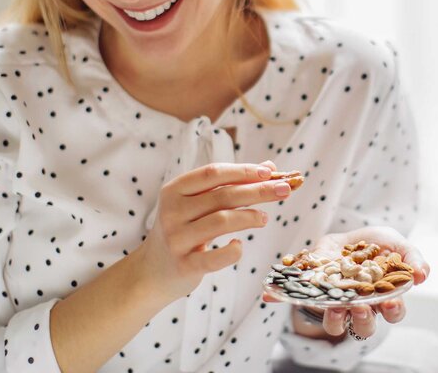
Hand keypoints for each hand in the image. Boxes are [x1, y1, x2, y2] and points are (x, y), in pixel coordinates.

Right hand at [137, 160, 284, 300]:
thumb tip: (269, 167)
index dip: (242, 171)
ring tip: (264, 218)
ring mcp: (177, 239)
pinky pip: (214, 258)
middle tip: (284, 189)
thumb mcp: (198, 204)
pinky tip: (240, 245)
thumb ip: (229, 185)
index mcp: (174, 190)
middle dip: (257, 190)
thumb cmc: (184, 229)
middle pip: (222, 195)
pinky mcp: (184, 265)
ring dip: (249, 217)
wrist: (152, 271)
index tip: (269, 171)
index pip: (212, 173)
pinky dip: (232, 251)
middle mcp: (172, 211)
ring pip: (221, 221)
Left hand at [264, 226, 429, 339]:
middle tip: (359, 306)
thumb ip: (412, 257)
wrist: (348, 235)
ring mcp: (335, 301)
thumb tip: (423, 275)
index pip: (394, 312)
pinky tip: (269, 294)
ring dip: (334, 317)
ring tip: (333, 306)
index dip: (393, 310)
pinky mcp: (313, 290)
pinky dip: (282, 298)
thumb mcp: (396, 243)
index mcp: (384, 298)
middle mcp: (360, 306)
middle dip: (363, 318)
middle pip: (364, 324)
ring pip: (335, 322)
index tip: (390, 303)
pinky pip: (298, 300)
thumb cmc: (376, 245)